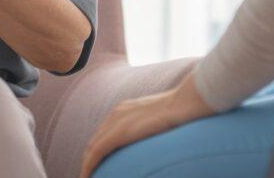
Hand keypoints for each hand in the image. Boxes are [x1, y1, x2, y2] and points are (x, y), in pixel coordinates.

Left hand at [80, 73, 212, 177]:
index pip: (104, 134)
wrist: (187, 103)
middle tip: (89, 176)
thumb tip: (159, 140)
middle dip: (89, 160)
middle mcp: (116, 113)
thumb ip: (153, 129)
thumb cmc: (183, 112)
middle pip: (95, 142)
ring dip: (87, 166)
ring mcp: (116, 122)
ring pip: (92, 149)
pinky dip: (89, 166)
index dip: (97, 151)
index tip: (98, 166)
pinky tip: (86, 177)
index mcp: (125, 110)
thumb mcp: (163, 120)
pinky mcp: (119, 132)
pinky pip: (96, 153)